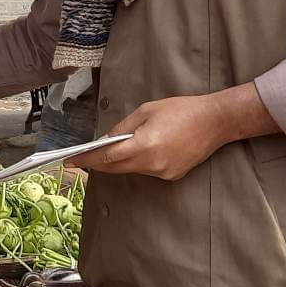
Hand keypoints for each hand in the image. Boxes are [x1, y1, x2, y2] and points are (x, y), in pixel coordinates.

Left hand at [69, 93, 242, 180]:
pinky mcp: (172, 176)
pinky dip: (138, 162)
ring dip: (120, 161)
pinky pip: (147, 170)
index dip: (86, 160)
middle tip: (82, 157)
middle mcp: (152, 164)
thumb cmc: (181, 110)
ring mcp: (163, 172)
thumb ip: (123, 128)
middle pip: (116, 168)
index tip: (70, 161)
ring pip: (131, 170)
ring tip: (110, 150)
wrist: (215, 121)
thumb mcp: (146, 111)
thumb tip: (105, 140)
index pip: (107, 157)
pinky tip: (139, 150)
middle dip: (98, 163)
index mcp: (144, 145)